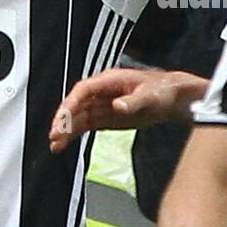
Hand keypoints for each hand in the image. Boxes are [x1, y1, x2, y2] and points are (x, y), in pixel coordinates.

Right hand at [49, 67, 204, 150]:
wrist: (171, 99)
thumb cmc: (162, 92)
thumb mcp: (150, 96)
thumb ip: (134, 102)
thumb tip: (117, 105)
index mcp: (109, 81)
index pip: (84, 90)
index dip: (71, 102)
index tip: (63, 117)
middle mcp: (101, 92)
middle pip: (77, 104)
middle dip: (64, 119)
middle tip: (54, 135)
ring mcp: (102, 104)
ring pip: (78, 117)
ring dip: (65, 129)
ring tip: (55, 145)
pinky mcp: (105, 117)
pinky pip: (85, 125)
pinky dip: (74, 134)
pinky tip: (63, 144)